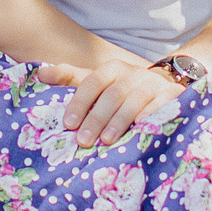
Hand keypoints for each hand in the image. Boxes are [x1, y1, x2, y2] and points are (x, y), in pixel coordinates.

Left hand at [36, 58, 182, 147]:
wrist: (166, 84)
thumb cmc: (122, 89)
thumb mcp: (97, 81)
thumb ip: (69, 77)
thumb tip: (39, 75)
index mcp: (112, 69)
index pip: (92, 81)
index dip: (80, 101)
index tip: (69, 123)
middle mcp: (133, 74)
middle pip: (112, 95)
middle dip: (97, 118)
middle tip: (83, 141)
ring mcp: (153, 85)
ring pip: (134, 102)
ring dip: (119, 122)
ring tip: (107, 141)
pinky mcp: (172, 97)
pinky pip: (160, 108)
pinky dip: (149, 119)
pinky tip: (139, 132)